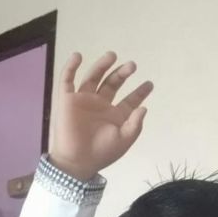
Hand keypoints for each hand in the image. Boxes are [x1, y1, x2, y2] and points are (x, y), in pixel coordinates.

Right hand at [49, 51, 153, 179]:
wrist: (77, 161)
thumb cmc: (102, 153)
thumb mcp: (124, 139)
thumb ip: (135, 123)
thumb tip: (144, 108)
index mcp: (115, 115)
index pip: (130, 100)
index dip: (140, 92)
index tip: (150, 84)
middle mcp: (100, 105)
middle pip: (112, 83)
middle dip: (122, 73)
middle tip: (132, 65)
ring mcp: (84, 101)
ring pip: (93, 77)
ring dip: (102, 65)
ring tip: (112, 55)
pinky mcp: (67, 100)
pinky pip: (67, 80)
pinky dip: (71, 67)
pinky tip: (78, 57)